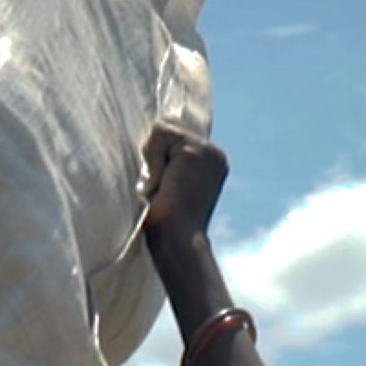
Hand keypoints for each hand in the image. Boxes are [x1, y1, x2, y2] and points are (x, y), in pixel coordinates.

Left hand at [141, 123, 226, 248]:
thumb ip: (167, 161)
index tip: (162, 183)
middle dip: (154, 153)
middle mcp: (214, 153)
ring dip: (152, 158)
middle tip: (162, 187)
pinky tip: (163, 183)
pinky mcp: (194, 150)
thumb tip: (151, 137)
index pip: (175, 134)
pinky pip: (160, 133)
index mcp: (212, 162)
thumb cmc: (167, 223)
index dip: (158, 152)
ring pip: (163, 128)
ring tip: (163, 186)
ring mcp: (207, 150)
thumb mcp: (169, 184)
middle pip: (168, 125)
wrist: (177, 240)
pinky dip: (153, 159)